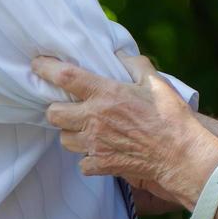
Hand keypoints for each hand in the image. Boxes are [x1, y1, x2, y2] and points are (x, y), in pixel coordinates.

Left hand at [34, 54, 193, 185]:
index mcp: (105, 93)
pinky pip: (82, 163)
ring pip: (64, 139)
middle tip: (68, 107)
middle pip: (53, 114)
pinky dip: (87, 158)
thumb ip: (135, 64)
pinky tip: (100, 151)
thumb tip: (121, 54)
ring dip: (71, 133)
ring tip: (85, 130)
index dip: (46, 68)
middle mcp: (93, 118)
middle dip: (56, 109)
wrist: (179, 153)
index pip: (65, 77)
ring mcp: (94, 144)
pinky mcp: (100, 164)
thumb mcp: (155, 81)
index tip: (38, 65)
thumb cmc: (170, 115)